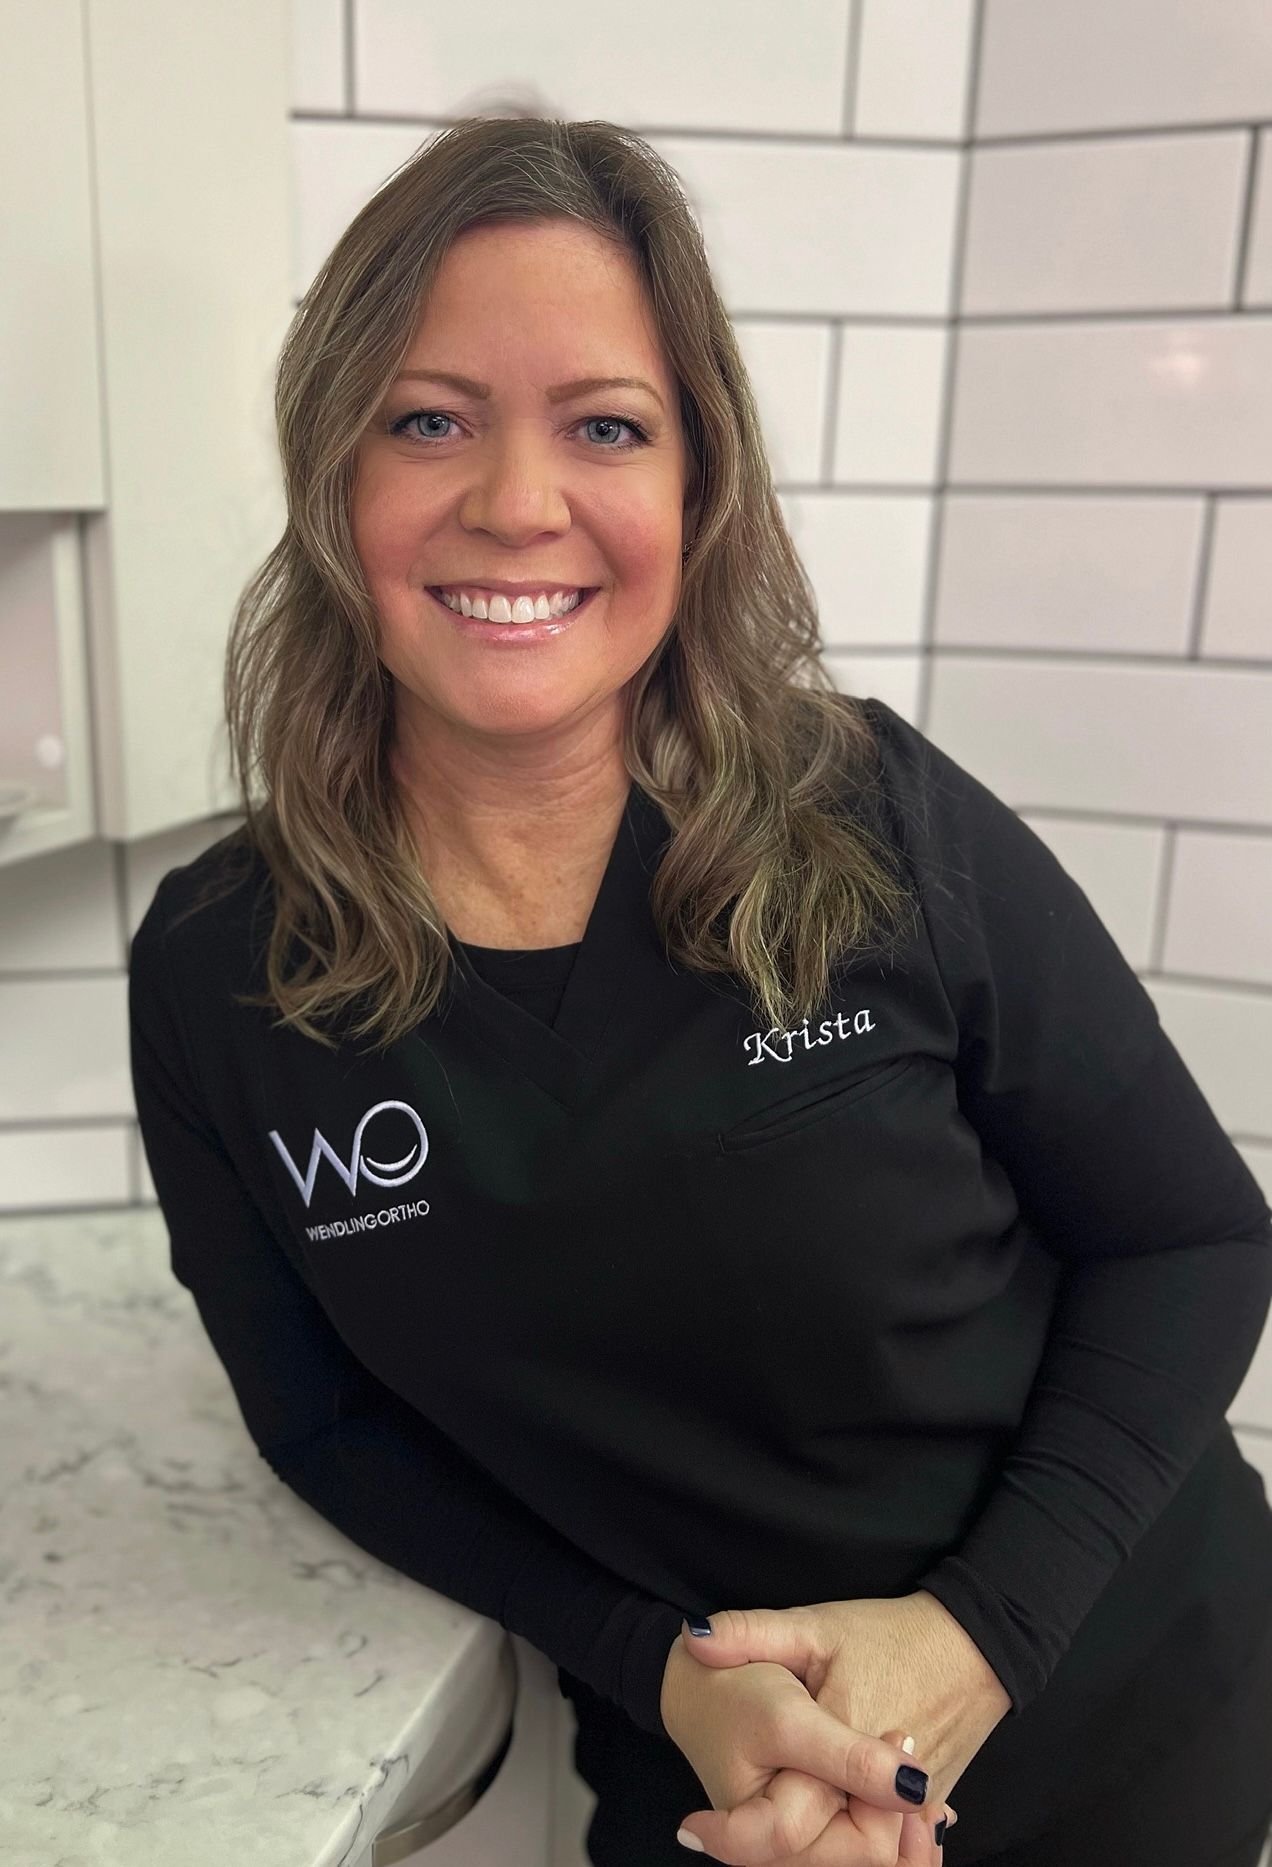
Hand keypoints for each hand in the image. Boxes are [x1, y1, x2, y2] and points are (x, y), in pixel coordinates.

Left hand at [672, 1592, 1009, 1861]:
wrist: (972, 1644)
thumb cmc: (888, 1633)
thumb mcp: (814, 1624)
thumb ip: (751, 1633)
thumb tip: (692, 1638)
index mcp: (842, 1743)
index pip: (783, 1826)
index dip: (730, 1834)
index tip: (691, 1827)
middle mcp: (879, 1792)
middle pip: (823, 1855)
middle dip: (779, 1844)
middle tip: (722, 1825)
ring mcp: (911, 1809)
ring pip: (854, 1854)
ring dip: (820, 1844)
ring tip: (771, 1815)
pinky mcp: (929, 1812)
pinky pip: (886, 1847)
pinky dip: (856, 1841)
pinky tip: (831, 1816)